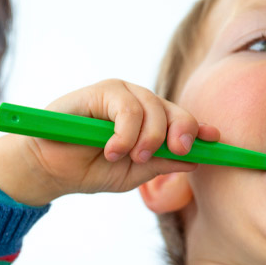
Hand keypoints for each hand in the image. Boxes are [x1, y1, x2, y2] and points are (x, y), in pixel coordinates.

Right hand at [0, 79, 219, 204]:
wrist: (48, 169)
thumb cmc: (87, 169)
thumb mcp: (132, 173)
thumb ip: (162, 163)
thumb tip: (197, 159)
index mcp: (150, 123)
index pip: (182, 122)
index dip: (201, 130)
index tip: (217, 140)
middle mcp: (139, 105)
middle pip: (175, 111)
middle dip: (182, 133)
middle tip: (177, 152)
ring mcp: (121, 95)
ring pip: (154, 107)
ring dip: (147, 137)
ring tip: (127, 157)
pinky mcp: (100, 91)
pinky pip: (127, 107)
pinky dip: (125, 132)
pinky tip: (112, 149)